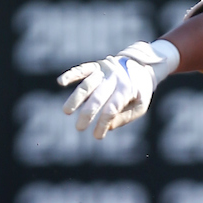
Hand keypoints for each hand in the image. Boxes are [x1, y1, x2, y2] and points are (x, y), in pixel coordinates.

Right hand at [58, 40, 179, 138]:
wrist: (141, 66)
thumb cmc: (140, 90)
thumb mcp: (141, 105)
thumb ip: (126, 117)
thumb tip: (109, 127)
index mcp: (127, 89)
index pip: (112, 109)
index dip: (103, 123)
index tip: (97, 136)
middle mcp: (114, 79)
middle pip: (98, 97)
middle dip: (87, 114)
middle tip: (79, 128)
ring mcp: (104, 71)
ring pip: (87, 84)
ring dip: (76, 98)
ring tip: (66, 111)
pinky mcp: (96, 66)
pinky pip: (82, 69)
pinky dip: (71, 74)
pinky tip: (61, 82)